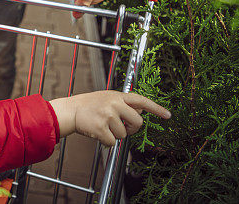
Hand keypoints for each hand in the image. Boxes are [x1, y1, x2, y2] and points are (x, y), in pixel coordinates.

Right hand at [49, 91, 170, 145]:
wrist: (70, 111)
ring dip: (115, 135)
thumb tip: (141, 112)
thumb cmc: (89, 106)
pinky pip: (113, 142)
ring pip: (124, 134)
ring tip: (102, 126)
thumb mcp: (107, 98)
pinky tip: (97, 133)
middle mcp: (114, 104)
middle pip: (138, 122)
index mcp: (117, 96)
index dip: (156, 108)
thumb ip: (123, 103)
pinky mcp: (100, 128)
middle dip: (132, 129)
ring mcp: (107, 115)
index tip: (168, 115)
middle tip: (121, 127)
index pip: (141, 100)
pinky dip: (106, 142)